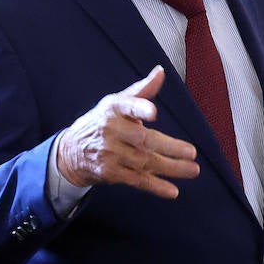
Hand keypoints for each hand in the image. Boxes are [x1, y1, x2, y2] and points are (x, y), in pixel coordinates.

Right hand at [56, 66, 198, 198]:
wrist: (71, 151)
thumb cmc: (102, 122)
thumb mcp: (117, 102)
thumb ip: (142, 90)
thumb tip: (161, 72)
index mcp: (114, 109)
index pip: (128, 106)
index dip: (140, 109)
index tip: (153, 113)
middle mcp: (111, 131)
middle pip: (144, 139)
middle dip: (169, 147)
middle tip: (191, 152)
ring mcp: (110, 154)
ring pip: (145, 161)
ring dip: (171, 168)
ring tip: (192, 170)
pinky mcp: (111, 173)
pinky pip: (137, 180)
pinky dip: (155, 186)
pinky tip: (172, 191)